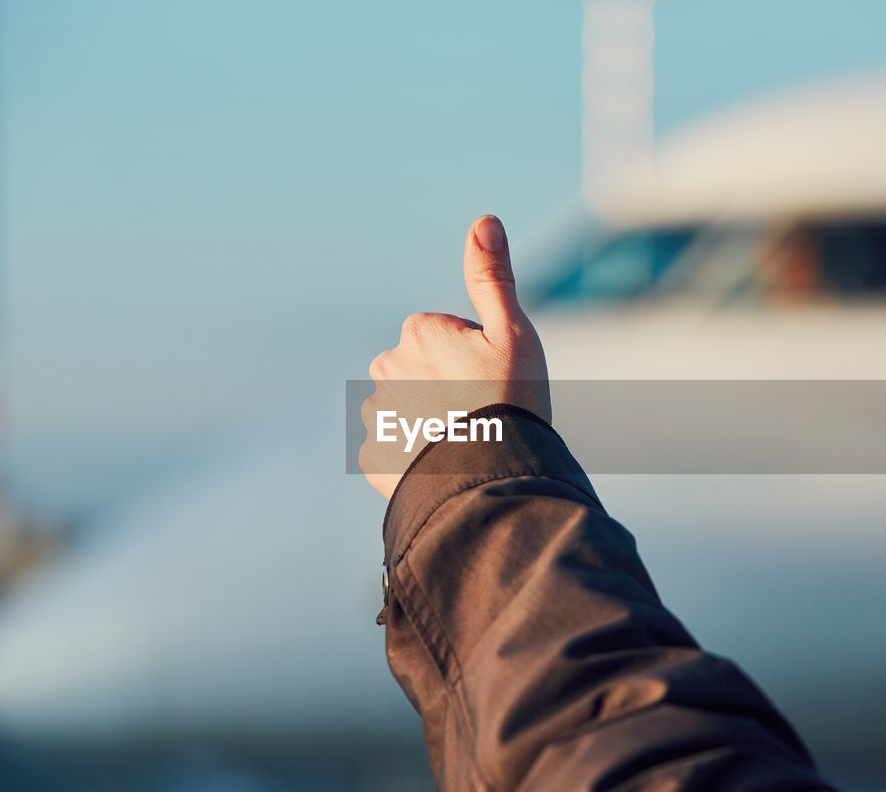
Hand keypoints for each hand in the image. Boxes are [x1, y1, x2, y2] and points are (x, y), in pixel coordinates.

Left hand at [359, 215, 549, 498]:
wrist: (491, 478)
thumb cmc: (510, 402)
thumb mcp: (514, 332)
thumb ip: (492, 277)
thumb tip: (484, 219)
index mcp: (418, 332)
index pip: (447, 338)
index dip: (478, 360)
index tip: (494, 383)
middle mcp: (386, 367)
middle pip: (422, 372)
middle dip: (446, 387)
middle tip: (480, 414)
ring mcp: (376, 415)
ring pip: (406, 411)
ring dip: (428, 423)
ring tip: (463, 444)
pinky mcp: (372, 458)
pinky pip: (394, 451)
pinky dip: (414, 457)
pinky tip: (443, 466)